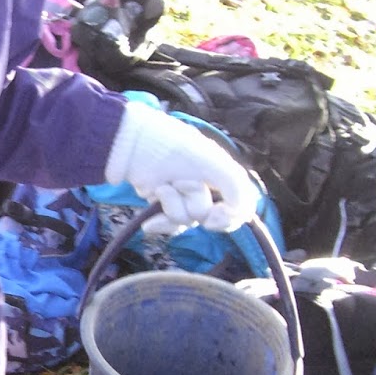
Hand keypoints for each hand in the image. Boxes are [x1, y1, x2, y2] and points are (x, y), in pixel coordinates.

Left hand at [103, 100, 259, 233]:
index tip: (216, 214)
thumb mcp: (213, 163)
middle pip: (211, 218)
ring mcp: (184, 198)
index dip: (230, 218)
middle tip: (180, 182)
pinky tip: (148, 223)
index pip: (241, 208)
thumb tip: (242, 216)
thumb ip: (236, 187)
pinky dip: (161, 224)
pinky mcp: (164, 207)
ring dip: (173, 206)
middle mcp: (207, 188)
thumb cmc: (175, 147)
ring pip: (189, 221)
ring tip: (161, 185)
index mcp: (223, 175)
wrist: (133, 147)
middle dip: (194, 203)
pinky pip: (171, 227)